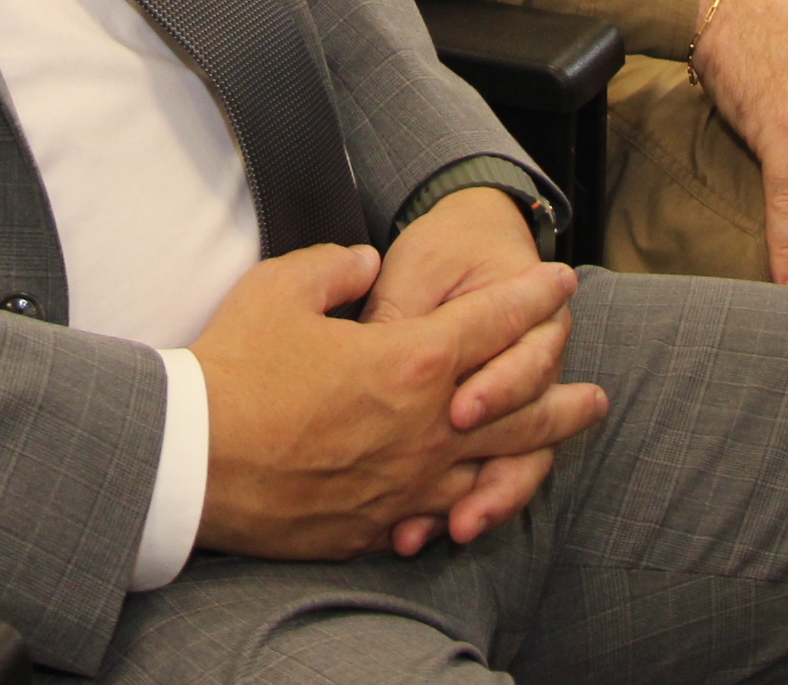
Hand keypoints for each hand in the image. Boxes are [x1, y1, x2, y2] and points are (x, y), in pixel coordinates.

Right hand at [191, 243, 604, 560]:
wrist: (190, 460)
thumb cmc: (233, 369)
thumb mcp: (282, 288)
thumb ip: (336, 267)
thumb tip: (365, 264)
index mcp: (410, 360)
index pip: (492, 322)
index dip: (531, 298)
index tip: (561, 282)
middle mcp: (426, 426)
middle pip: (520, 408)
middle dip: (563, 392)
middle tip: (596, 390)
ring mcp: (407, 483)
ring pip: (495, 468)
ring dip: (538, 452)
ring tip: (561, 445)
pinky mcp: (378, 523)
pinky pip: (442, 512)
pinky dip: (471, 501)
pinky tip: (480, 499)